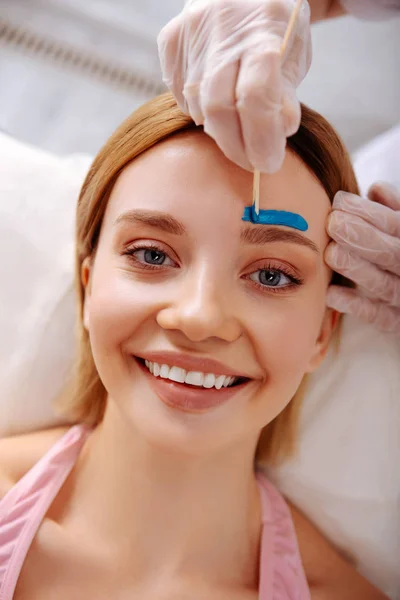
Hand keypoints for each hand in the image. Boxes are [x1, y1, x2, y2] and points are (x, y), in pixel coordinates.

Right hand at [157, 0, 311, 173]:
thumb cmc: (275, 28)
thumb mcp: (294, 55)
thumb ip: (286, 95)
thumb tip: (280, 132)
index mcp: (262, 33)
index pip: (256, 99)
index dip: (261, 140)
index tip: (267, 163)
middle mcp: (222, 29)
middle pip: (218, 108)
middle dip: (234, 145)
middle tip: (250, 160)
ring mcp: (191, 33)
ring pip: (197, 105)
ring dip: (218, 126)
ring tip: (237, 122)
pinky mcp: (170, 39)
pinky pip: (179, 94)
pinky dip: (198, 109)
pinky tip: (214, 100)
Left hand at [326, 182, 399, 333]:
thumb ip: (394, 211)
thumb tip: (375, 189)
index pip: (397, 225)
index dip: (371, 213)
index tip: (340, 202)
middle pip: (392, 253)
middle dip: (363, 236)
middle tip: (333, 223)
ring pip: (384, 285)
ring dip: (357, 268)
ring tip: (331, 253)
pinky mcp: (396, 324)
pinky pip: (378, 317)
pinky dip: (355, 305)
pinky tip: (331, 293)